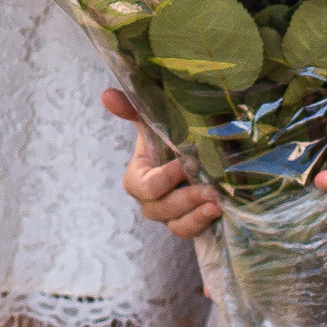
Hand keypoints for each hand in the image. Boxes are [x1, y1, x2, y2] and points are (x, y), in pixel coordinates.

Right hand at [104, 89, 220, 236]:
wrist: (192, 153)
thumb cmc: (169, 137)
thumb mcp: (153, 122)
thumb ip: (132, 108)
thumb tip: (106, 95)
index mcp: (138, 177)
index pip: (143, 186)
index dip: (163, 179)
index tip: (184, 163)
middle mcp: (150, 201)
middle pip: (160, 208)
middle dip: (185, 199)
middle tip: (210, 189)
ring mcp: (169, 215)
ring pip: (176, 225)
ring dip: (196, 216)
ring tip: (217, 204)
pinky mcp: (187, 222)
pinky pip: (189, 231)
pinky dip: (202, 223)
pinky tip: (219, 211)